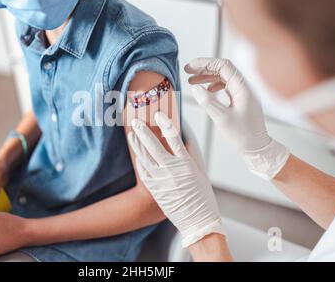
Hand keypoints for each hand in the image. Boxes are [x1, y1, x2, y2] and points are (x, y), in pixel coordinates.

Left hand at [128, 111, 224, 246]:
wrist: (198, 221)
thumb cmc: (202, 195)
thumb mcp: (201, 171)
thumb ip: (192, 152)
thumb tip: (184, 135)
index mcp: (187, 164)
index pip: (174, 139)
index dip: (165, 124)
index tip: (158, 114)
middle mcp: (173, 171)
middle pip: (154, 147)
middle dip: (144, 132)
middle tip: (136, 121)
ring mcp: (162, 180)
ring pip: (145, 158)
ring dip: (137, 145)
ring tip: (132, 133)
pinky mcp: (154, 189)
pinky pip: (144, 171)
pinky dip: (139, 160)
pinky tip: (136, 151)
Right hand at [185, 57, 289, 179]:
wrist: (257, 148)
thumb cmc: (243, 135)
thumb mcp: (221, 119)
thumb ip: (207, 102)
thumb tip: (195, 88)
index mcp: (243, 88)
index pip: (223, 66)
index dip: (205, 63)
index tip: (190, 67)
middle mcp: (244, 87)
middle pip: (223, 69)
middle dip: (204, 68)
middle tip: (187, 71)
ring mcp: (243, 93)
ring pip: (223, 77)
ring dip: (207, 76)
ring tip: (192, 81)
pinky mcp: (241, 99)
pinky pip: (226, 86)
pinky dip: (213, 84)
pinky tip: (206, 90)